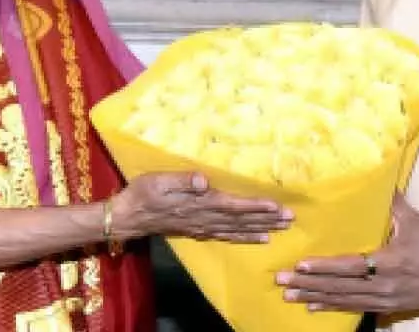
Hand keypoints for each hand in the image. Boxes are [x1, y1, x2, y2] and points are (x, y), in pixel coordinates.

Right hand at [113, 171, 292, 242]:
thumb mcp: (159, 180)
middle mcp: (205, 218)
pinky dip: (244, 237)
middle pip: (240, 219)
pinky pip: (226, 236)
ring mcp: (202, 227)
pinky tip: (257, 238)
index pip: (233, 206)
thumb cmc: (144, 193)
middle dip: (266, 219)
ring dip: (260, 228)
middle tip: (290, 218)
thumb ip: (183, 180)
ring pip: (237, 229)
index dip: (255, 206)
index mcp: (199, 203)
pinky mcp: (198, 231)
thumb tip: (203, 181)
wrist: (129, 216)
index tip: (276, 206)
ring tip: (281, 229)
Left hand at [276, 194, 418, 313]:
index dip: (325, 267)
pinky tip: (312, 306)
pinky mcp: (386, 307)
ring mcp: (384, 298)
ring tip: (290, 295)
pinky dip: (332, 307)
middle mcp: (383, 284)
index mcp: (389, 261)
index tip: (301, 265)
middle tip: (281, 282)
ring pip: (343, 300)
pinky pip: (354, 308)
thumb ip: (392, 202)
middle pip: (340, 287)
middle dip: (309, 285)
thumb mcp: (414, 221)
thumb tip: (375, 177)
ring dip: (315, 297)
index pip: (351, 266)